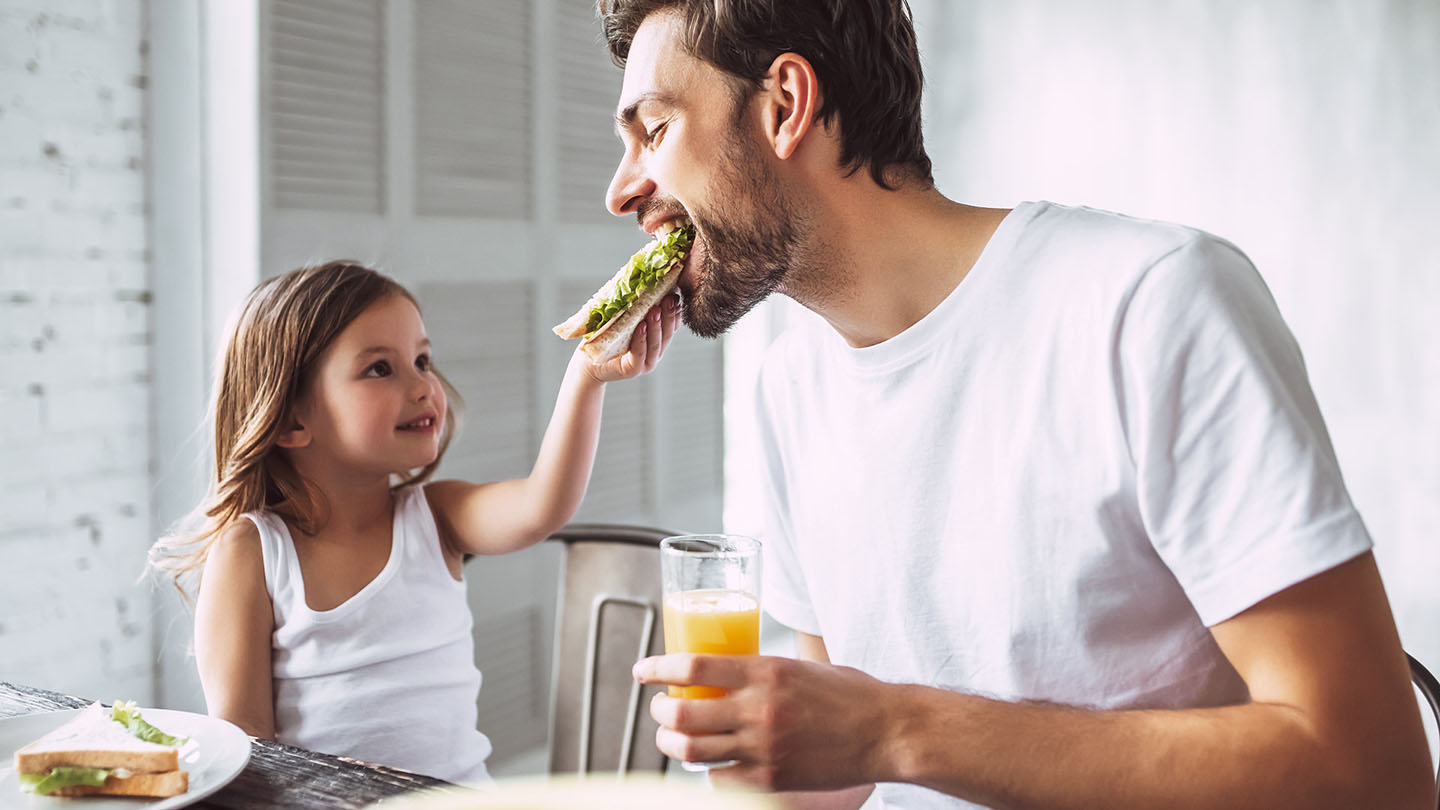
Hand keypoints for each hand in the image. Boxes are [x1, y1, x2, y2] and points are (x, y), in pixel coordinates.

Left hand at [583, 294, 679, 382]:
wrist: (588, 361)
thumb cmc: (605, 338)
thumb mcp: (623, 319)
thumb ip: (635, 308)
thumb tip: (643, 280)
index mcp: (655, 340)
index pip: (671, 325)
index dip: (675, 311)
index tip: (675, 294)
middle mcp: (654, 352)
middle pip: (667, 333)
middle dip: (669, 315)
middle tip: (670, 298)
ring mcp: (645, 363)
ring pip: (655, 343)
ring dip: (657, 326)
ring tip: (655, 310)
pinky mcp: (633, 369)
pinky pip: (640, 354)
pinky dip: (641, 340)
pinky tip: (641, 327)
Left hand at [633, 653, 897, 791]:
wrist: (887, 732)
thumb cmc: (849, 694)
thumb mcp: (801, 666)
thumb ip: (763, 671)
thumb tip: (727, 671)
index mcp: (765, 671)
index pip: (692, 665)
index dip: (657, 668)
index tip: (642, 671)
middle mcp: (758, 708)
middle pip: (681, 712)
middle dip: (659, 711)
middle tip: (659, 707)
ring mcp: (763, 747)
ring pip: (690, 750)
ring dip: (671, 742)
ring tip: (671, 736)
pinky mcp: (772, 779)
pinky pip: (718, 778)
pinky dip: (707, 771)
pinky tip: (711, 762)